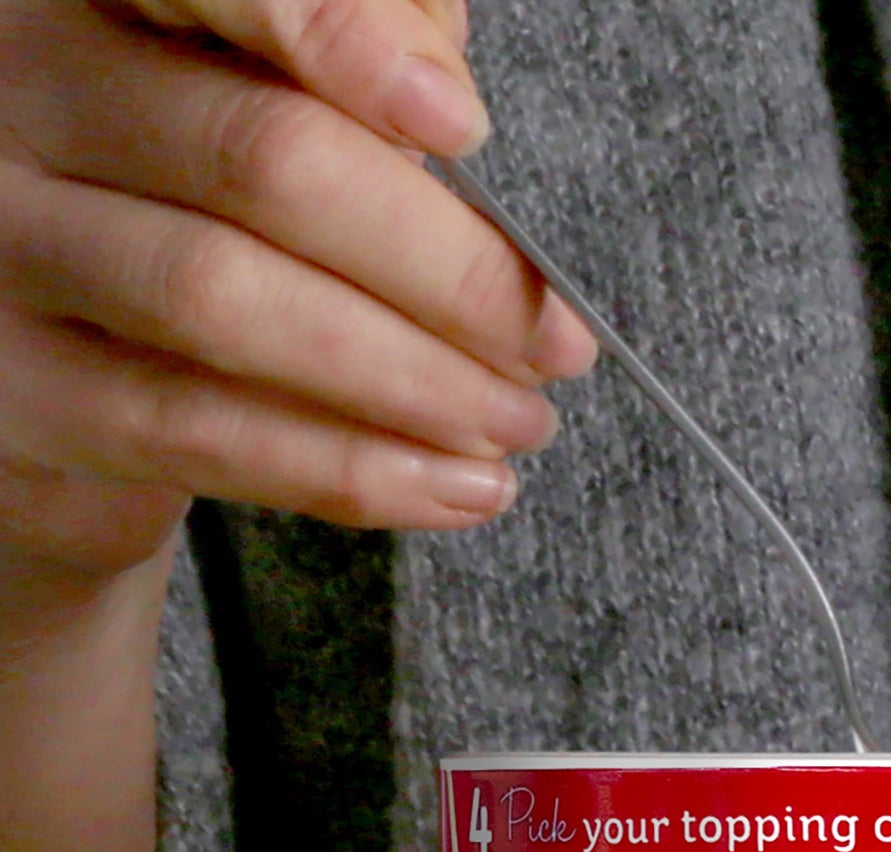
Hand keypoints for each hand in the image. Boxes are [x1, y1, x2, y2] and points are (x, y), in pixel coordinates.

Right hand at [0, 0, 594, 580]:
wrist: (68, 368)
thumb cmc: (203, 206)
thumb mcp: (281, 98)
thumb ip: (368, 47)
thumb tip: (442, 88)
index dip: (335, 32)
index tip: (459, 126)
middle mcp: (25, 91)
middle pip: (260, 159)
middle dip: (445, 268)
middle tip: (554, 343)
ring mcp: (8, 242)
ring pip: (226, 301)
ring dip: (413, 380)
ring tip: (519, 421)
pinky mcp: (20, 393)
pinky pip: (201, 432)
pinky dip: (354, 470)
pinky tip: (460, 485)